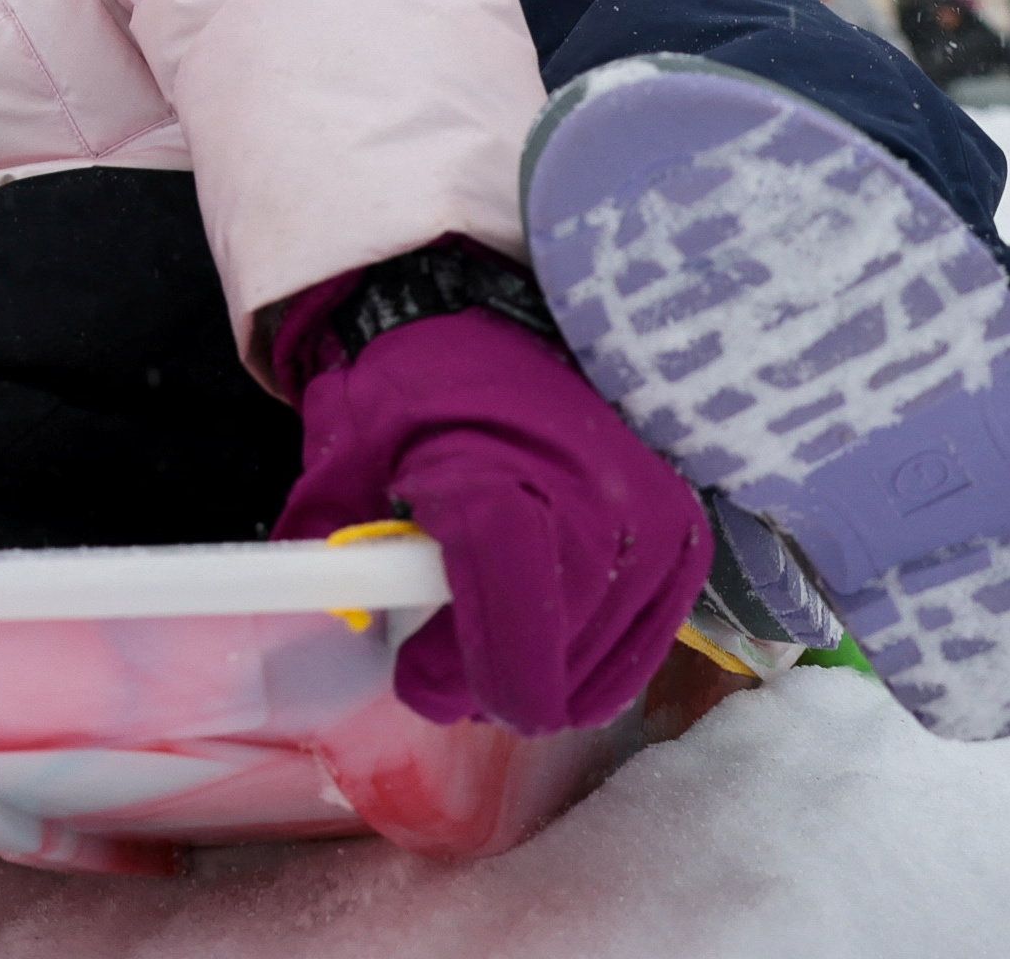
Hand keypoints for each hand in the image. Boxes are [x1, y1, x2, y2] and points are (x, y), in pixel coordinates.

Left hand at [275, 308, 707, 734]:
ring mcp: (656, 536)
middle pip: (549, 670)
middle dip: (482, 685)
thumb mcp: (345, 449)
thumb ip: (329, 537)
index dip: (455, 674)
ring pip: (590, 680)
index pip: (507, 625)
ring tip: (483, 627)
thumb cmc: (415, 389)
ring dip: (530, 675)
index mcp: (505, 483)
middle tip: (435, 661)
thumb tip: (322, 611)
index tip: (415, 679)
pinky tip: (536, 633)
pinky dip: (579, 665)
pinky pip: (634, 659)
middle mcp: (600, 515)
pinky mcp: (686, 551)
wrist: (504, 325)